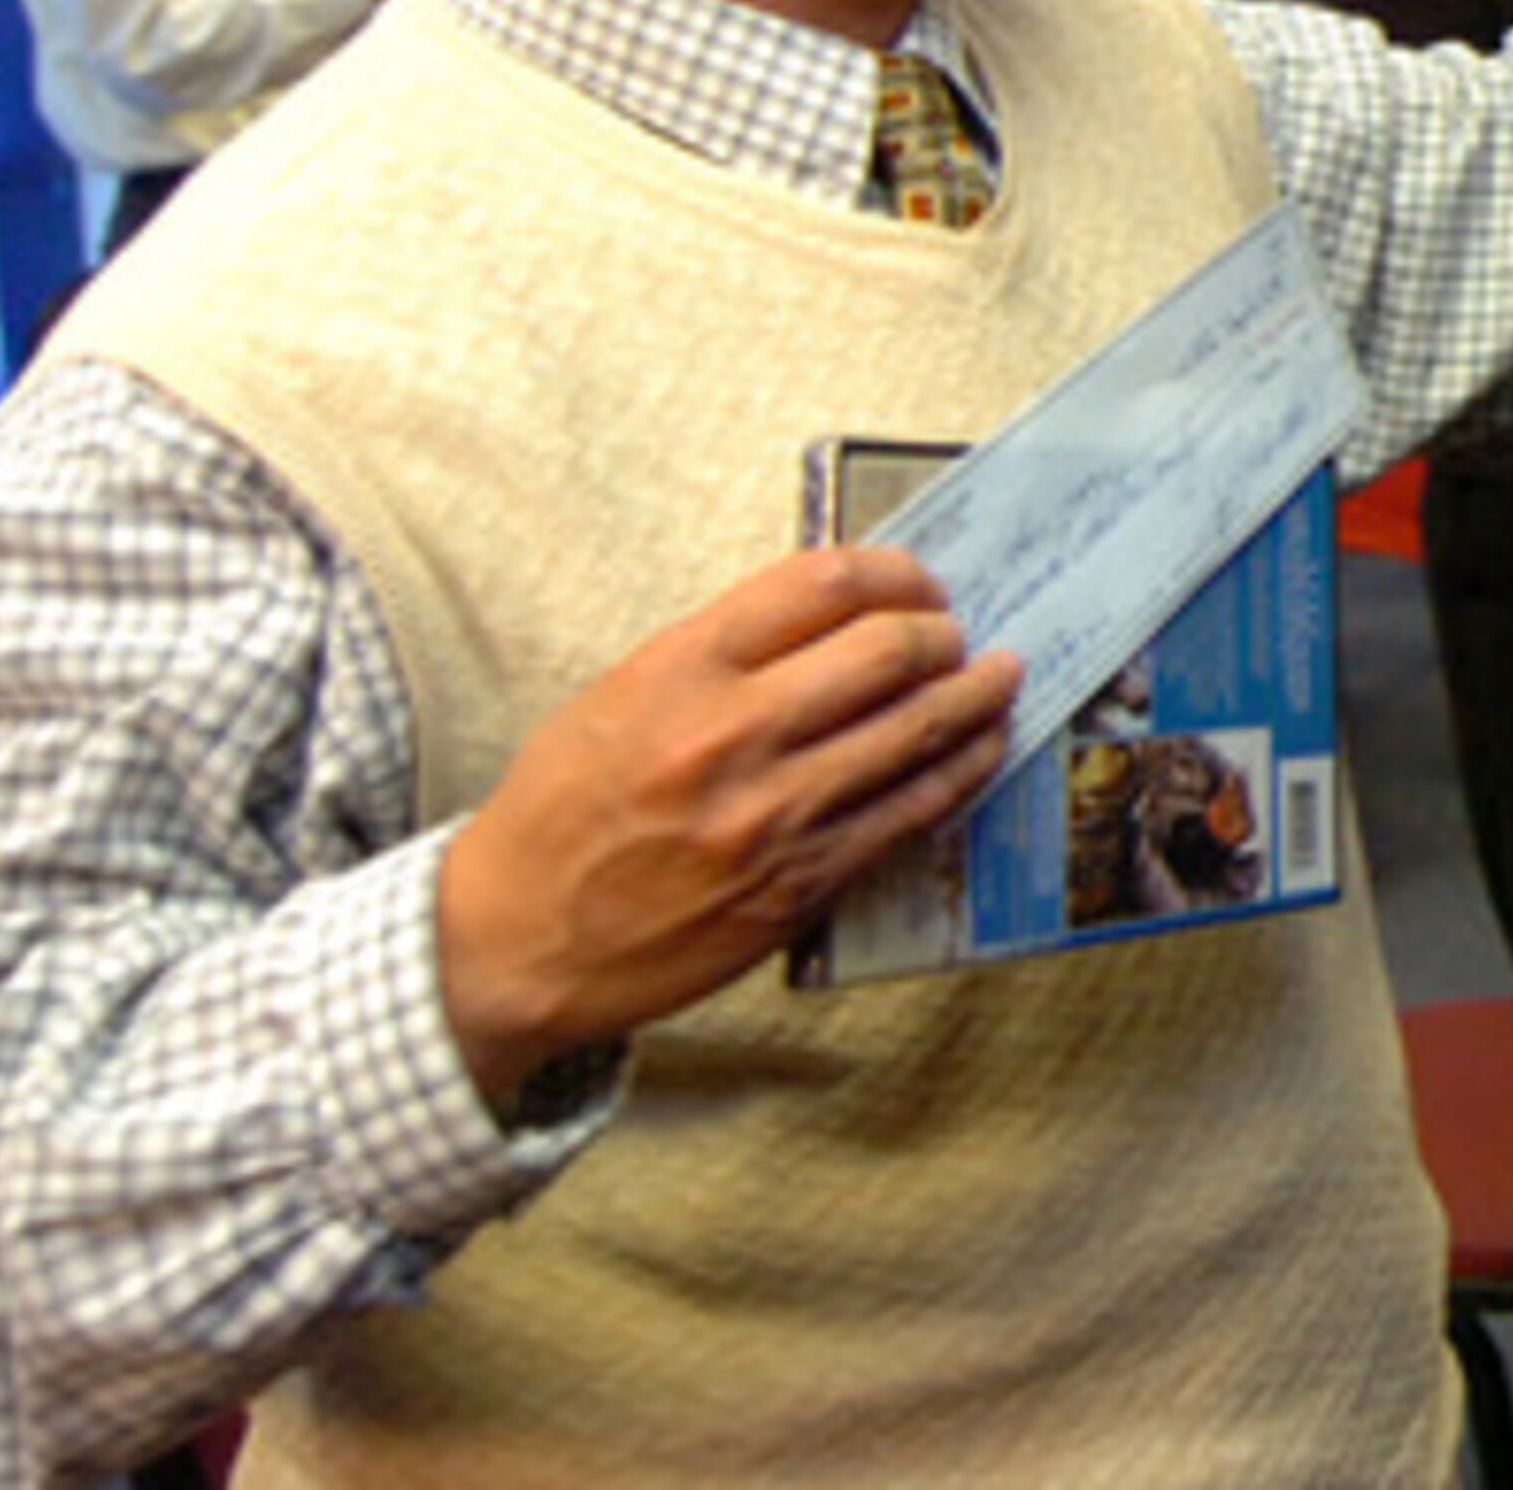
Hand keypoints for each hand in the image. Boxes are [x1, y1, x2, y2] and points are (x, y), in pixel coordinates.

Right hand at [434, 547, 1021, 1107]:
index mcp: (681, 670)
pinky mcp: (800, 884)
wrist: (512, 941)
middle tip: (956, 633)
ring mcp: (773, 815)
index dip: (894, 571)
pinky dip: (961, 771)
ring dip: (977, 696)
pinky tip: (981, 749)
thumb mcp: (620, 696)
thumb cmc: (560, 813)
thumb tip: (836, 614)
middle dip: (942, 632)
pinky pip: (912, 813)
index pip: (823, 582)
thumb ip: (723, 652)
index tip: (917, 580)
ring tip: (1000, 676)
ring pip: (918, 730)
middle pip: (890, 649)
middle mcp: (732, 734)